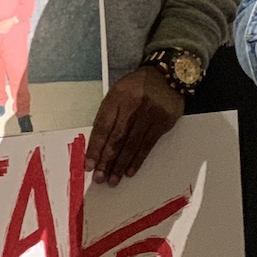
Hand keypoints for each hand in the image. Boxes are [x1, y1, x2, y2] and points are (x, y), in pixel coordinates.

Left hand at [84, 66, 183, 185]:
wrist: (168, 76)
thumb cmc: (137, 87)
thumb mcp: (118, 94)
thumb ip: (109, 116)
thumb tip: (98, 147)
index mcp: (117, 97)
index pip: (103, 126)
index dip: (95, 148)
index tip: (89, 166)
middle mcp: (133, 105)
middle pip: (117, 138)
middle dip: (106, 160)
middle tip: (99, 178)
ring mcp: (150, 114)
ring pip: (132, 144)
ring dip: (121, 165)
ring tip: (113, 180)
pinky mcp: (163, 122)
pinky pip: (148, 145)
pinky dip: (137, 160)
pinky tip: (130, 171)